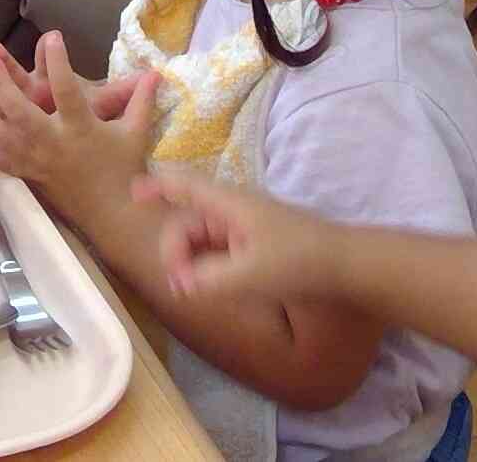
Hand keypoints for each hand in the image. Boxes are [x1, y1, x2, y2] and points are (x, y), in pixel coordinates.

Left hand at [0, 33, 159, 218]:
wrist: (113, 212)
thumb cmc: (124, 168)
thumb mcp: (135, 132)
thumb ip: (142, 100)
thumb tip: (157, 72)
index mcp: (81, 128)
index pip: (68, 90)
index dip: (59, 63)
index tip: (52, 36)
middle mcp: (55, 143)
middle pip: (22, 113)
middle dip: (2, 85)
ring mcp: (38, 161)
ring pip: (3, 135)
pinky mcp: (31, 174)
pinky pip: (2, 161)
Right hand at [129, 171, 340, 305]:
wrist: (345, 264)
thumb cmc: (298, 261)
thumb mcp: (248, 275)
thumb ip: (208, 279)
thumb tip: (181, 284)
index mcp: (229, 205)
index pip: (184, 186)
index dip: (156, 186)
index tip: (132, 192)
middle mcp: (233, 210)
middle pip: (187, 223)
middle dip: (176, 252)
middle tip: (181, 286)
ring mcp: (245, 227)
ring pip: (202, 240)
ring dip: (192, 263)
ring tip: (195, 291)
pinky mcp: (255, 243)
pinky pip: (218, 250)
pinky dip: (208, 267)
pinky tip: (213, 288)